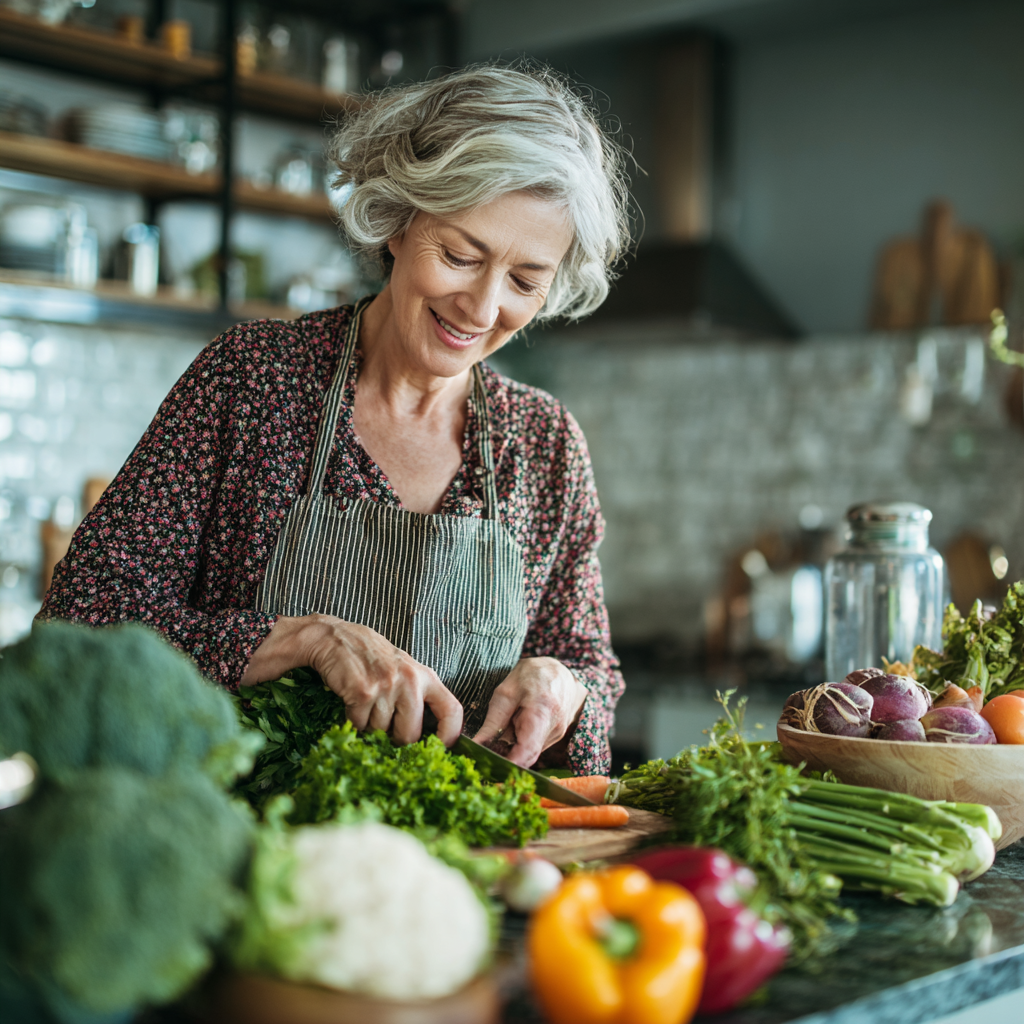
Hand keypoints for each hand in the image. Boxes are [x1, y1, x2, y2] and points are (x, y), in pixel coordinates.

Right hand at [240, 613, 462, 745]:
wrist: (336, 638)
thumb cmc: (373, 658)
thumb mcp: (405, 670)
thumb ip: (418, 696)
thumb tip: (427, 738)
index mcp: (425, 676)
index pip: (452, 710)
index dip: (450, 736)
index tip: (441, 750)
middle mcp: (410, 681)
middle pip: (410, 734)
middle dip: (396, 740)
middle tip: (386, 731)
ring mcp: (387, 687)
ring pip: (382, 732)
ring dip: (371, 727)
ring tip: (367, 704)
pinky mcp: (363, 693)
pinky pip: (360, 726)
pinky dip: (355, 722)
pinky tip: (353, 703)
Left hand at [472, 658, 587, 767]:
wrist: (559, 671)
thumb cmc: (532, 676)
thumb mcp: (506, 692)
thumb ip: (493, 722)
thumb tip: (476, 745)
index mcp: (541, 712)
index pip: (527, 751)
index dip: (508, 765)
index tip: (489, 768)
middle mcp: (554, 728)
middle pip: (527, 757)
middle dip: (505, 760)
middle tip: (484, 756)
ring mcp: (557, 735)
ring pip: (530, 754)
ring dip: (513, 750)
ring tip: (501, 733)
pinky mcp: (555, 738)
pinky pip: (534, 747)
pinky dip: (521, 744)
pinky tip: (514, 730)